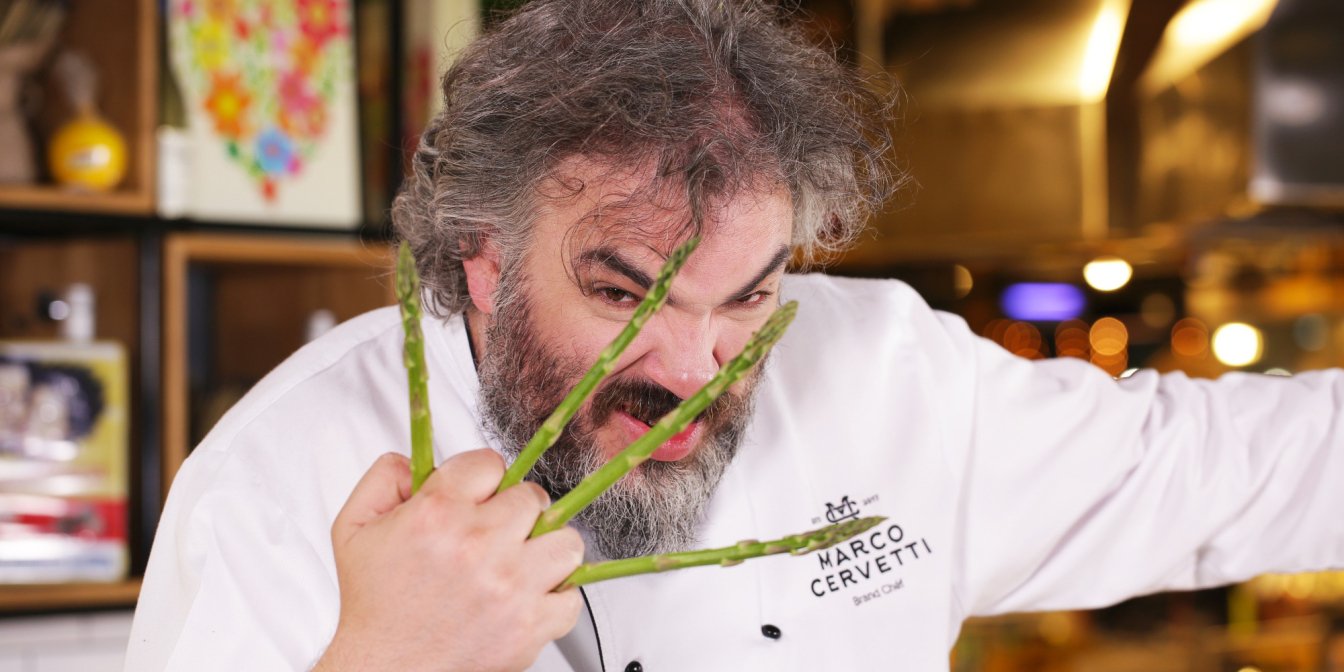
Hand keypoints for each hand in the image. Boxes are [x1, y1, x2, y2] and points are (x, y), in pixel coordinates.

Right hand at [314, 449, 584, 671]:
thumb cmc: (374, 609)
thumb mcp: (353, 529)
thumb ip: (382, 480)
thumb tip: (412, 459)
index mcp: (437, 514)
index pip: (489, 463)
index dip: (484, 477)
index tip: (479, 494)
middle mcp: (478, 545)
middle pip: (533, 497)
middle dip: (515, 511)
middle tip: (498, 531)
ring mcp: (510, 585)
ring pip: (566, 540)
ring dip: (547, 548)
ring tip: (523, 560)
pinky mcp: (530, 623)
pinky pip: (572, 596)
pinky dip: (557, 597)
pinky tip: (531, 596)